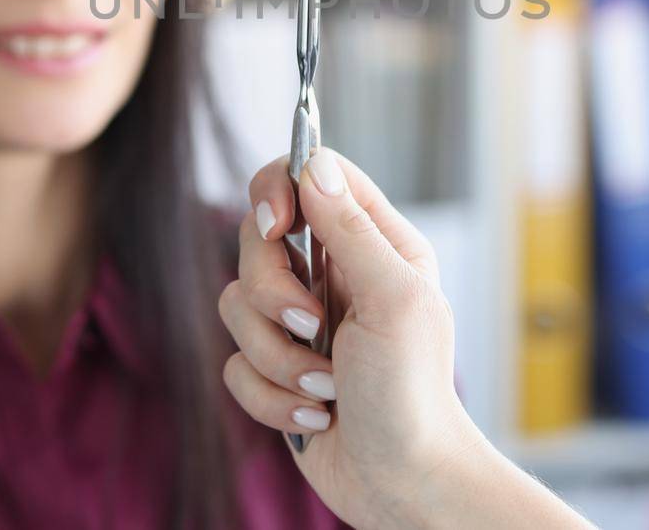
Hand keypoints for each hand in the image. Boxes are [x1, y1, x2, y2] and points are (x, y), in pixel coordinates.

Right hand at [217, 147, 485, 528]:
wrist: (404, 484)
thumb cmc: (414, 394)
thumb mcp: (394, 299)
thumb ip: (352, 229)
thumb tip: (313, 163)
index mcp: (373, 244)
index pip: (309, 175)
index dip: (279, 189)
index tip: (276, 227)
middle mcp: (333, 274)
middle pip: (255, 240)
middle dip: (273, 294)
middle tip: (314, 327)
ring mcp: (299, 322)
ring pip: (235, 306)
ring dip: (279, 359)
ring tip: (326, 391)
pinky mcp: (274, 370)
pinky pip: (234, 365)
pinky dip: (272, 398)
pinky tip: (317, 419)